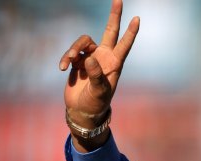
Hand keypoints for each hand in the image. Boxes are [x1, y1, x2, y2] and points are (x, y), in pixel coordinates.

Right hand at [59, 0, 139, 148]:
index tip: (137, 19)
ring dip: (73, 48)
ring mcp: (90, 57)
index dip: (131, 32)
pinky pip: (71, 52)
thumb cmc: (96, 103)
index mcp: (114, 64)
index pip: (124, 44)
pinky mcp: (77, 61)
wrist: (82, 110)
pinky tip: (62, 69)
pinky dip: (65, 58)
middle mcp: (104, 57)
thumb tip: (88, 58)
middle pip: (110, 31)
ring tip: (68, 62)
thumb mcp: (99, 92)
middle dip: (115, 16)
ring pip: (83, 41)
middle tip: (119, 0)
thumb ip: (96, 75)